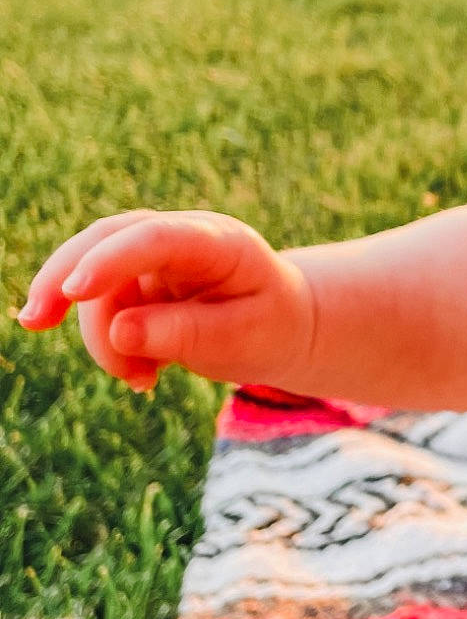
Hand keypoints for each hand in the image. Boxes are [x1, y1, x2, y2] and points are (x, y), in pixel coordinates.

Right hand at [17, 211, 313, 393]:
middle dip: (63, 279)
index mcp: (219, 241)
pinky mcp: (134, 282)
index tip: (74, 291)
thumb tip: (121, 331)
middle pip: (106, 240)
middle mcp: (180, 238)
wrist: (281, 327)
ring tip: (143, 380)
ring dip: (104, 341)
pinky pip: (100, 311)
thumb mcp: (244, 339)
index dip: (112, 259)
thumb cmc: (269, 328)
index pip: (157, 237)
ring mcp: (152, 257)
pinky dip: (109, 347)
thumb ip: (188, 333)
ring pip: (97, 289)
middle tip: (32, 323)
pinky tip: (143, 375)